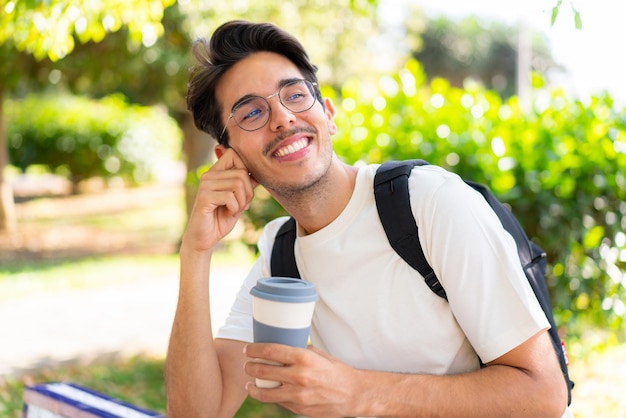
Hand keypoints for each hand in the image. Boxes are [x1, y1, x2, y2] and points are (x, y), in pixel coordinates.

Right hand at [183, 148, 257, 251]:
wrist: (204, 239)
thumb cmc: (220, 219)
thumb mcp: (238, 200)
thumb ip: (245, 186)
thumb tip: (258, 173)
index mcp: (216, 172)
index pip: (234, 154)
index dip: (247, 169)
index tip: (247, 188)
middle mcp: (209, 175)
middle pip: (242, 172)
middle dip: (248, 192)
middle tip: (243, 205)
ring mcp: (205, 185)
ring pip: (238, 183)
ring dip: (242, 201)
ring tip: (234, 210)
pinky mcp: (204, 197)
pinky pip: (230, 196)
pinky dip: (234, 208)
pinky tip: (227, 213)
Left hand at [244, 343, 360, 417]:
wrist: (353, 394)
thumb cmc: (336, 371)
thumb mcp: (318, 355)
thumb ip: (299, 352)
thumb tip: (281, 347)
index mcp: (304, 358)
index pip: (270, 350)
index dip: (254, 349)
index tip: (248, 349)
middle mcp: (299, 376)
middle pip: (263, 370)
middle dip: (250, 366)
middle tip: (248, 364)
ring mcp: (298, 395)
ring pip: (265, 392)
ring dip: (253, 387)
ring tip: (250, 383)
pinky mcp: (298, 409)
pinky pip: (278, 402)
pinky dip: (269, 397)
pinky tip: (265, 392)